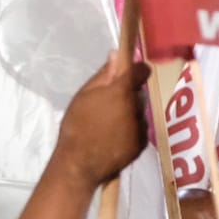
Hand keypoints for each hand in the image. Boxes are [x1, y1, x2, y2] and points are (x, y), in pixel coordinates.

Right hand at [52, 51, 150, 188]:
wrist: (78, 164)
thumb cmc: (76, 126)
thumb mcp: (83, 96)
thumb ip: (103, 75)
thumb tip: (117, 54)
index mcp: (122, 92)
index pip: (142, 71)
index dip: (136, 70)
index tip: (127, 74)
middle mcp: (137, 107)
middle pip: (138, 94)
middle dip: (127, 96)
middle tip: (106, 107)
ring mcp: (142, 126)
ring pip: (139, 112)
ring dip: (128, 114)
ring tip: (106, 125)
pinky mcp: (142, 143)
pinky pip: (139, 130)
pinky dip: (129, 131)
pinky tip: (112, 138)